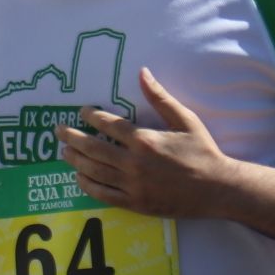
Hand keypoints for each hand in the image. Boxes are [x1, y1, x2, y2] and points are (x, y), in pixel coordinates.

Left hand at [57, 68, 235, 219]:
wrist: (217, 189)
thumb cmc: (202, 151)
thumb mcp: (185, 119)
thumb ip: (160, 97)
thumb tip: (142, 72)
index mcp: (144, 140)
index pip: (109, 125)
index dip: (91, 116)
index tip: (81, 111)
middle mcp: (134, 163)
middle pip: (93, 148)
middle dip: (72, 137)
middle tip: (58, 130)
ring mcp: (133, 185)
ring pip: (94, 171)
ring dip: (76, 160)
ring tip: (64, 152)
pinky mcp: (135, 203)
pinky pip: (103, 194)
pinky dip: (88, 185)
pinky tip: (79, 178)